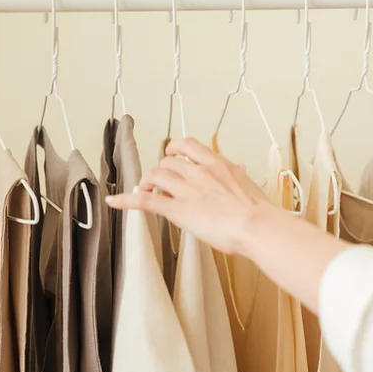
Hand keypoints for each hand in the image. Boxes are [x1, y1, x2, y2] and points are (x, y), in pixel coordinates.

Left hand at [105, 137, 279, 255]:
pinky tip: (115, 202)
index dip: (174, 149)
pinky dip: (127, 200)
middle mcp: (198, 172)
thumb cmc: (257, 211)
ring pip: (155, 176)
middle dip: (160, 171)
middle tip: (159, 182)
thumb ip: (237, 175)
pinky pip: (145, 201)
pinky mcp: (177, 210)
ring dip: (147, 183)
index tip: (171, 155)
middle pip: (167, 163)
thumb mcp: (248, 184)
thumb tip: (239, 169)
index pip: (187, 145)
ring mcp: (186, 190)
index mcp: (216, 164)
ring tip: (145, 190)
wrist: (256, 225)